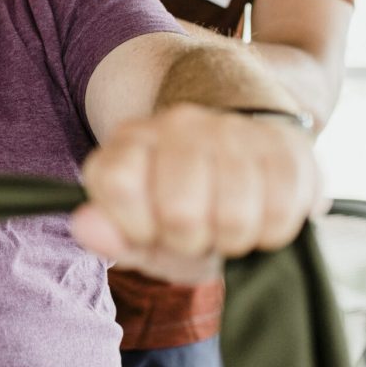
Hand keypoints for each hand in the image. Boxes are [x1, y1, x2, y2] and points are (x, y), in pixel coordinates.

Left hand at [72, 103, 319, 280]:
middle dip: (188, 240)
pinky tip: (259, 215)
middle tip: (193, 231)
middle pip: (179, 211)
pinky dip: (270, 232)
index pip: (119, 185)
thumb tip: (85, 226)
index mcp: (129, 142)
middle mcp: (174, 125)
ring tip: (225, 223)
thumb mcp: (139, 232)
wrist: (244, 164)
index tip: (148, 230)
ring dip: (231, 238)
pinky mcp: (280, 144)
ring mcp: (229, 130)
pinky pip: (280, 212)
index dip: (137, 226)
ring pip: (233, 216)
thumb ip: (109, 234)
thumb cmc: (183, 210)